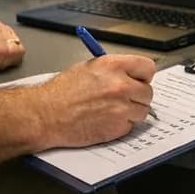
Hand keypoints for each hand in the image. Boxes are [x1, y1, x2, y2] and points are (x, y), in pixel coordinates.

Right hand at [33, 54, 155, 148]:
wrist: (46, 115)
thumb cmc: (61, 92)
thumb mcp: (88, 68)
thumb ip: (113, 70)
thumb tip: (129, 74)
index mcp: (113, 66)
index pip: (147, 67)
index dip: (143, 75)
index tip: (139, 79)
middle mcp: (121, 85)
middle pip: (148, 92)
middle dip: (138, 96)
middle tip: (125, 98)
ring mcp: (121, 108)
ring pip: (142, 111)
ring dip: (132, 112)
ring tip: (112, 110)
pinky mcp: (117, 128)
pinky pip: (130, 126)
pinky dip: (121, 125)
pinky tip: (105, 120)